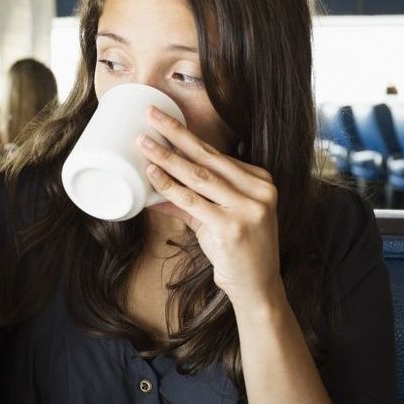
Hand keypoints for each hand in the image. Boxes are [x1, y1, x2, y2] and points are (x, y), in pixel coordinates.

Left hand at [137, 105, 282, 306]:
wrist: (258, 288)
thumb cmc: (236, 251)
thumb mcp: (214, 220)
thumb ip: (187, 202)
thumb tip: (151, 189)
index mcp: (260, 181)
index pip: (215, 153)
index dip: (186, 136)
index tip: (163, 120)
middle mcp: (259, 190)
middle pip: (207, 156)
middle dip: (175, 133)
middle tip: (151, 114)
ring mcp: (249, 208)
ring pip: (198, 176)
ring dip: (166, 157)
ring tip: (143, 142)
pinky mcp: (233, 226)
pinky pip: (192, 201)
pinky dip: (169, 187)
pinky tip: (152, 175)